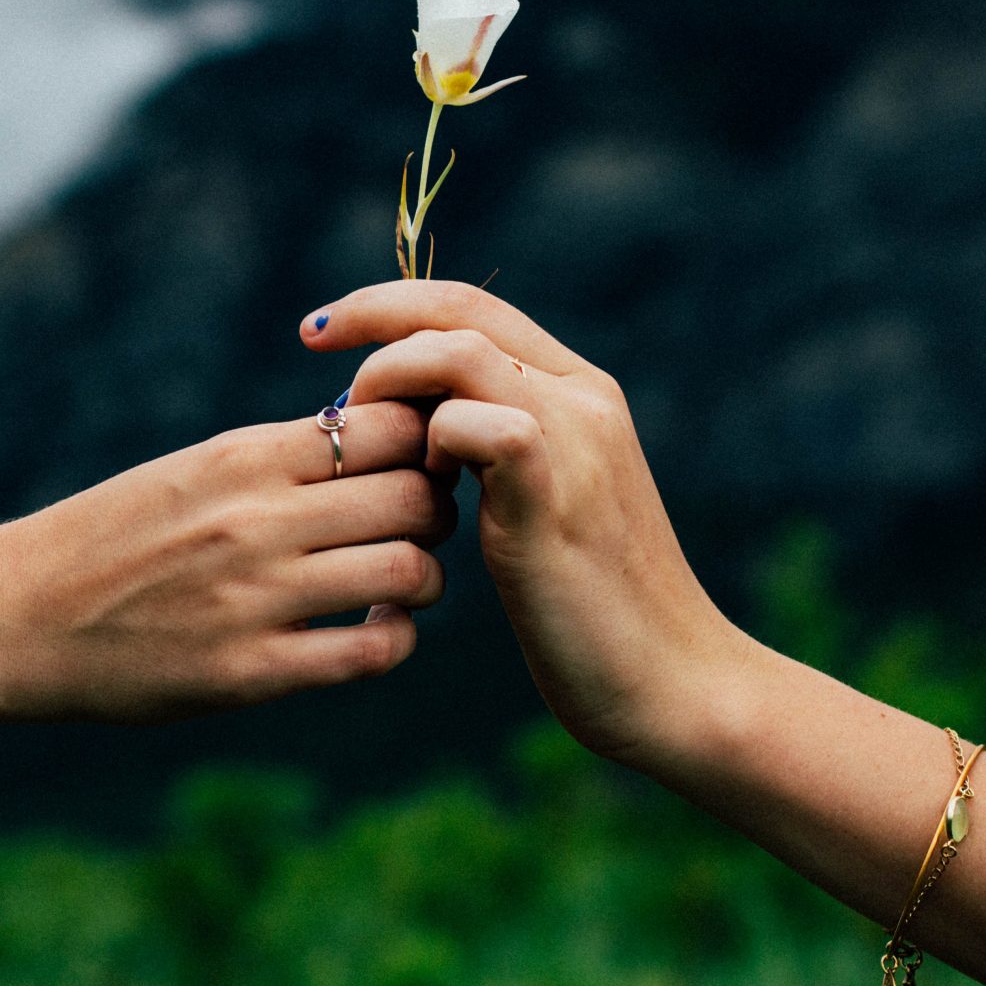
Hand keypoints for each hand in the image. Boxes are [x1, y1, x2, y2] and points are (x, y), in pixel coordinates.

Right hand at [0, 402, 455, 723]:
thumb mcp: (191, 469)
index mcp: (243, 458)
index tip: (417, 460)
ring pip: (409, 572)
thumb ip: (279, 456)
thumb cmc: (112, 535)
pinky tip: (375, 630)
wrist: (15, 616)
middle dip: (436, 508)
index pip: (389, 427)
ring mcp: (256, 598)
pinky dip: (394, 639)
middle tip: (422, 522)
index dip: (424, 442)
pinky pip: (370, 653)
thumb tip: (375, 433)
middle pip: (414, 497)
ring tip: (401, 580)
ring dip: (424, 577)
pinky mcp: (250, 671)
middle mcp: (257, 521)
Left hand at [302, 282, 751, 769]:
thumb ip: (491, 452)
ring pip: (461, 352)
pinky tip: (427, 489)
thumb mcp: (538, 504)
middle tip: (312, 342)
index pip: (474, 305)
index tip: (325, 328)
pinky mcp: (557, 498)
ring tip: (363, 434)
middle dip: (372, 316)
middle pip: (460, 309)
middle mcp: (585, 398)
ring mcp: (577, 442)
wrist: (672, 681)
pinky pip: (481, 425)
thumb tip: (416, 425)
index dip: (392, 304)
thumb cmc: (592, 607)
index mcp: (580, 392)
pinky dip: (432, 442)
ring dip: (391, 381)